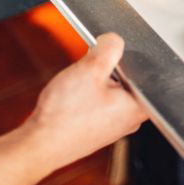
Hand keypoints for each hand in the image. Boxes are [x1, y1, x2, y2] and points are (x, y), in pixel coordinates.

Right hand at [23, 33, 146, 170]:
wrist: (39, 144)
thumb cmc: (65, 115)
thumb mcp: (90, 69)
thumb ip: (109, 48)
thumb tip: (115, 40)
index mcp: (140, 106)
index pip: (144, 70)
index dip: (123, 57)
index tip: (106, 59)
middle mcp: (131, 119)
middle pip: (125, 79)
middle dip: (106, 70)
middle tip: (88, 75)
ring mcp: (114, 126)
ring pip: (109, 89)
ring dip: (94, 82)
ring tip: (78, 89)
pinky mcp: (97, 129)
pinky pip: (97, 103)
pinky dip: (86, 96)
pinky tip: (73, 99)